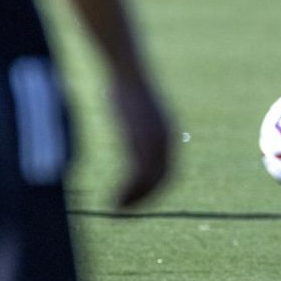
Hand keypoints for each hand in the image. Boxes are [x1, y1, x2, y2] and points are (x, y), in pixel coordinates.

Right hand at [110, 76, 172, 209]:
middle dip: (146, 198)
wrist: (126, 68)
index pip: (167, 170)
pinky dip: (126, 194)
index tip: (138, 200)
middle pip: (162, 179)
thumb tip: (130, 136)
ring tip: (117, 212)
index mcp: (167, 132)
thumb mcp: (134, 110)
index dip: (154, 188)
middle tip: (127, 212)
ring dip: (135, 201)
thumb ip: (136, 128)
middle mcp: (166, 139)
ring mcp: (154, 140)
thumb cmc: (124, 85)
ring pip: (149, 182)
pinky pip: (136, 176)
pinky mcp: (139, 139)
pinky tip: (112, 202)